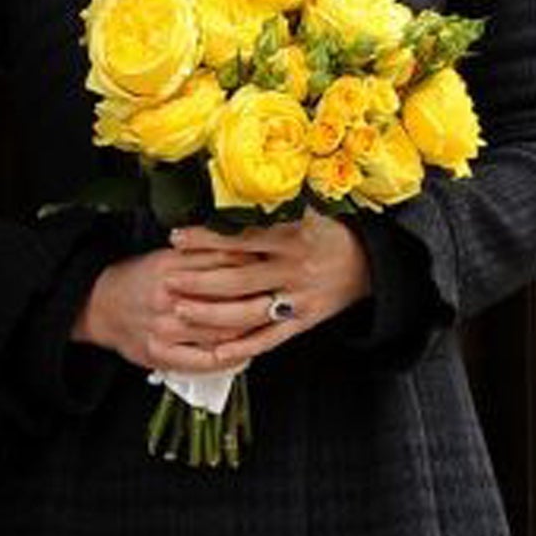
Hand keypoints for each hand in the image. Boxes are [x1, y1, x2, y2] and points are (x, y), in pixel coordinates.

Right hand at [72, 246, 267, 372]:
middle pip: (229, 300)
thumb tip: (248, 254)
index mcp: (169, 265)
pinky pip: (207, 361)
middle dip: (261, 299)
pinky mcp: (161, 353)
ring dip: (251, 330)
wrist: (98, 305)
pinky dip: (232, 358)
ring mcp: (164, 327)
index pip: (224, 263)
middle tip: (285, 297)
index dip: (255, 266)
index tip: (275, 266)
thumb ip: (201, 256)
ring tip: (272, 326)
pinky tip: (246, 353)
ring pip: (223, 331)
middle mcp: (167, 295)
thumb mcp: (165, 257)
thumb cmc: (138, 279)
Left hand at [164, 218, 370, 365]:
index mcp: (291, 237)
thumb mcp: (303, 208)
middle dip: (199, 281)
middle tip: (167, 280)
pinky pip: (271, 338)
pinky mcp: (305, 322)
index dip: (206, 239)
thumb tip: (226, 186)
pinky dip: (244, 346)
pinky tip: (217, 349)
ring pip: (250, 312)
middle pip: (239, 279)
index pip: (240, 239)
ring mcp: (299, 299)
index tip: (176, 237)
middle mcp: (294, 269)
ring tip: (180, 310)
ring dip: (212, 314)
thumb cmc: (324, 230)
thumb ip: (267, 205)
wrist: (368, 262)